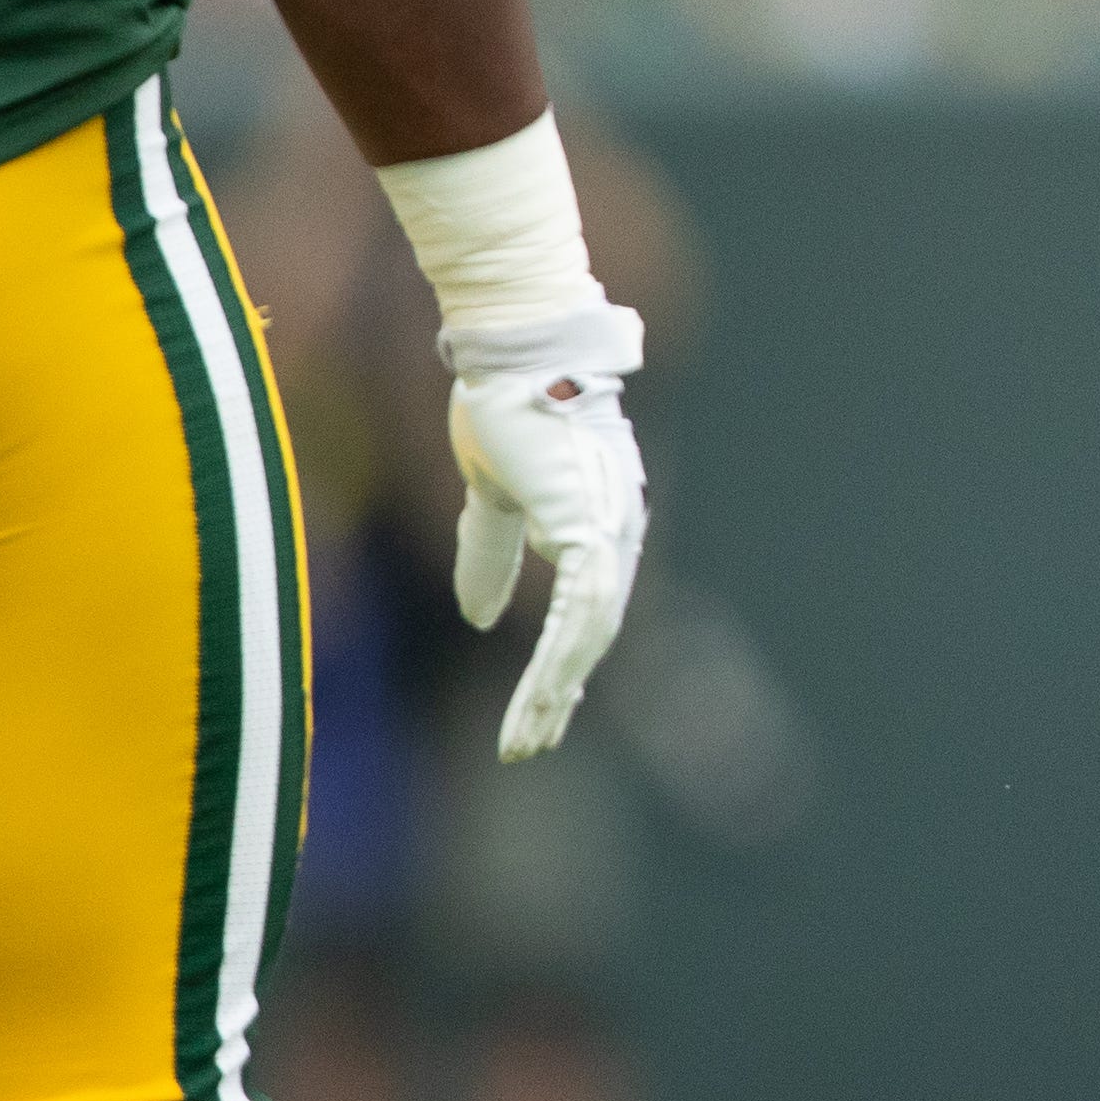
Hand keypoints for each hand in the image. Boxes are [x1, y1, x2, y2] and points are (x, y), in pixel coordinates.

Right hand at [447, 307, 646, 760]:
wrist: (513, 353)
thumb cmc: (507, 406)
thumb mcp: (493, 494)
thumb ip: (493, 552)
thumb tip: (482, 618)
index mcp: (597, 523)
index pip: (586, 614)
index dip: (561, 667)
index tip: (540, 715)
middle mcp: (617, 532)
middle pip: (594, 635)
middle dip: (558, 695)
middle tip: (528, 748)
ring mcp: (610, 530)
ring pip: (590, 636)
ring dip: (555, 694)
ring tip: (525, 742)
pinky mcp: (591, 528)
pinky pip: (582, 613)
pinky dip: (558, 662)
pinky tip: (539, 700)